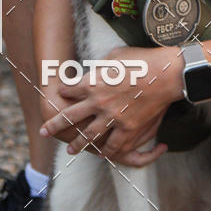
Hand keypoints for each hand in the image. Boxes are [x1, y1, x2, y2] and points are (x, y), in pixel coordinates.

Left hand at [39, 45, 184, 166]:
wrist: (166, 74)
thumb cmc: (142, 60)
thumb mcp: (115, 56)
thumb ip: (102, 66)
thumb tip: (97, 69)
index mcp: (92, 82)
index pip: (70, 90)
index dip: (64, 91)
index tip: (60, 92)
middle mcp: (97, 102)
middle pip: (69, 117)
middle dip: (54, 125)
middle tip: (44, 131)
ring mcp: (112, 118)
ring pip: (88, 136)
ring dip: (78, 144)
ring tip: (70, 151)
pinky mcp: (128, 128)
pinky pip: (113, 145)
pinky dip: (106, 151)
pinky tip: (101, 155)